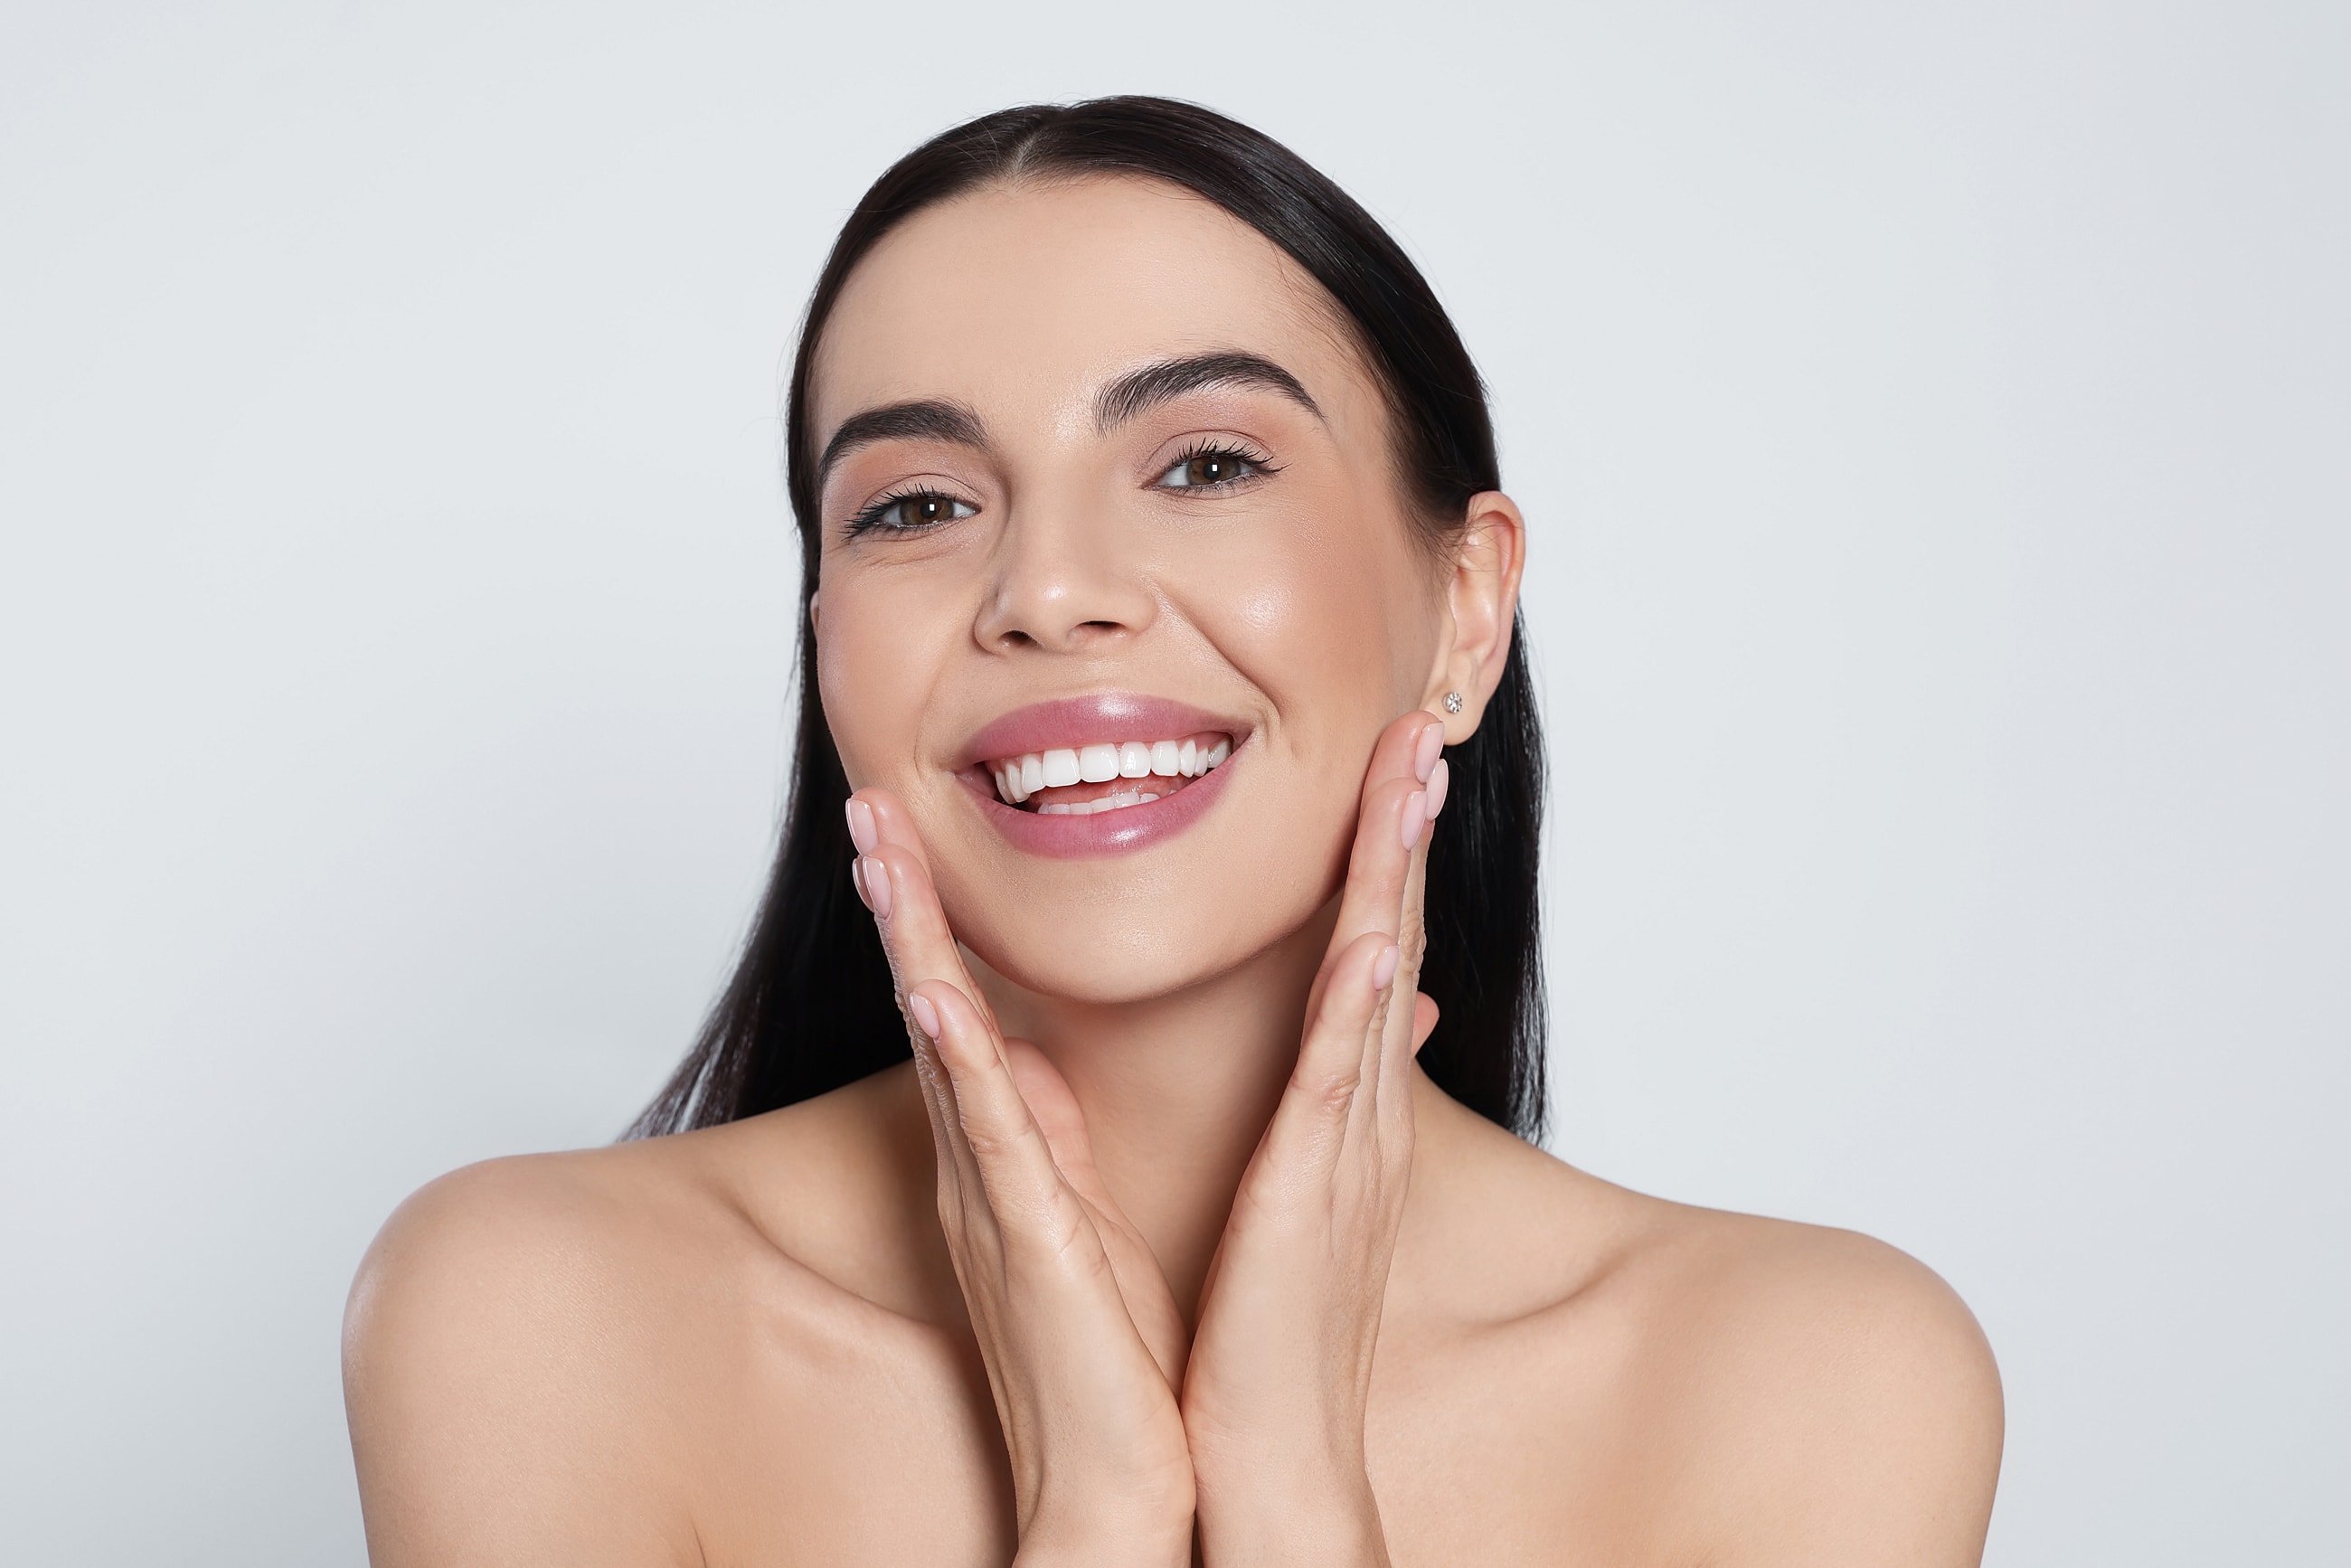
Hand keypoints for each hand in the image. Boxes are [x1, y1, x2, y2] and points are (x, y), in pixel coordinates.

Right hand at [845, 791, 1194, 1565]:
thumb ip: (1071, 1142)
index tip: (911, 833)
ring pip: (941, 1043)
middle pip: (930, 1005)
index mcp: (1011, 1155)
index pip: (963, 1014)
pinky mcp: (1025, 1240)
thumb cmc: (1116, 1358)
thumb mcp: (1096, 1217)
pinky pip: (990, 1134)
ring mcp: (994, 1198)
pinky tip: (935, 994)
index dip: (932, 921)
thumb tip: (1064, 1070)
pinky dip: (961, 1060)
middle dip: (898, 902)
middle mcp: (984, 1164)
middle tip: (867, 803)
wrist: (1116, 1484)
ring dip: (910, 942)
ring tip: (879, 849)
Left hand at [1179, 710, 1449, 1565]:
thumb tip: (1287, 1062)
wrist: (1275, 1460)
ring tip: (1412, 776)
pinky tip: (1378, 930)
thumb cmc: (1265, 1339)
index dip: (1379, 864)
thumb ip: (1287, 1123)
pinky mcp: (1316, 1195)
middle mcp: (1359, 1117)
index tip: (1384, 775)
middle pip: (1392, 943)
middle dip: (1403, 835)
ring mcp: (1347, 1149)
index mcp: (1338, 1115)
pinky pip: (1343, 1081)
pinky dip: (1364, 1001)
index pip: (1365, 962)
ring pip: (1379, 982)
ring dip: (1396, 875)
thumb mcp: (1280, 1205)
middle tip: (1420, 731)